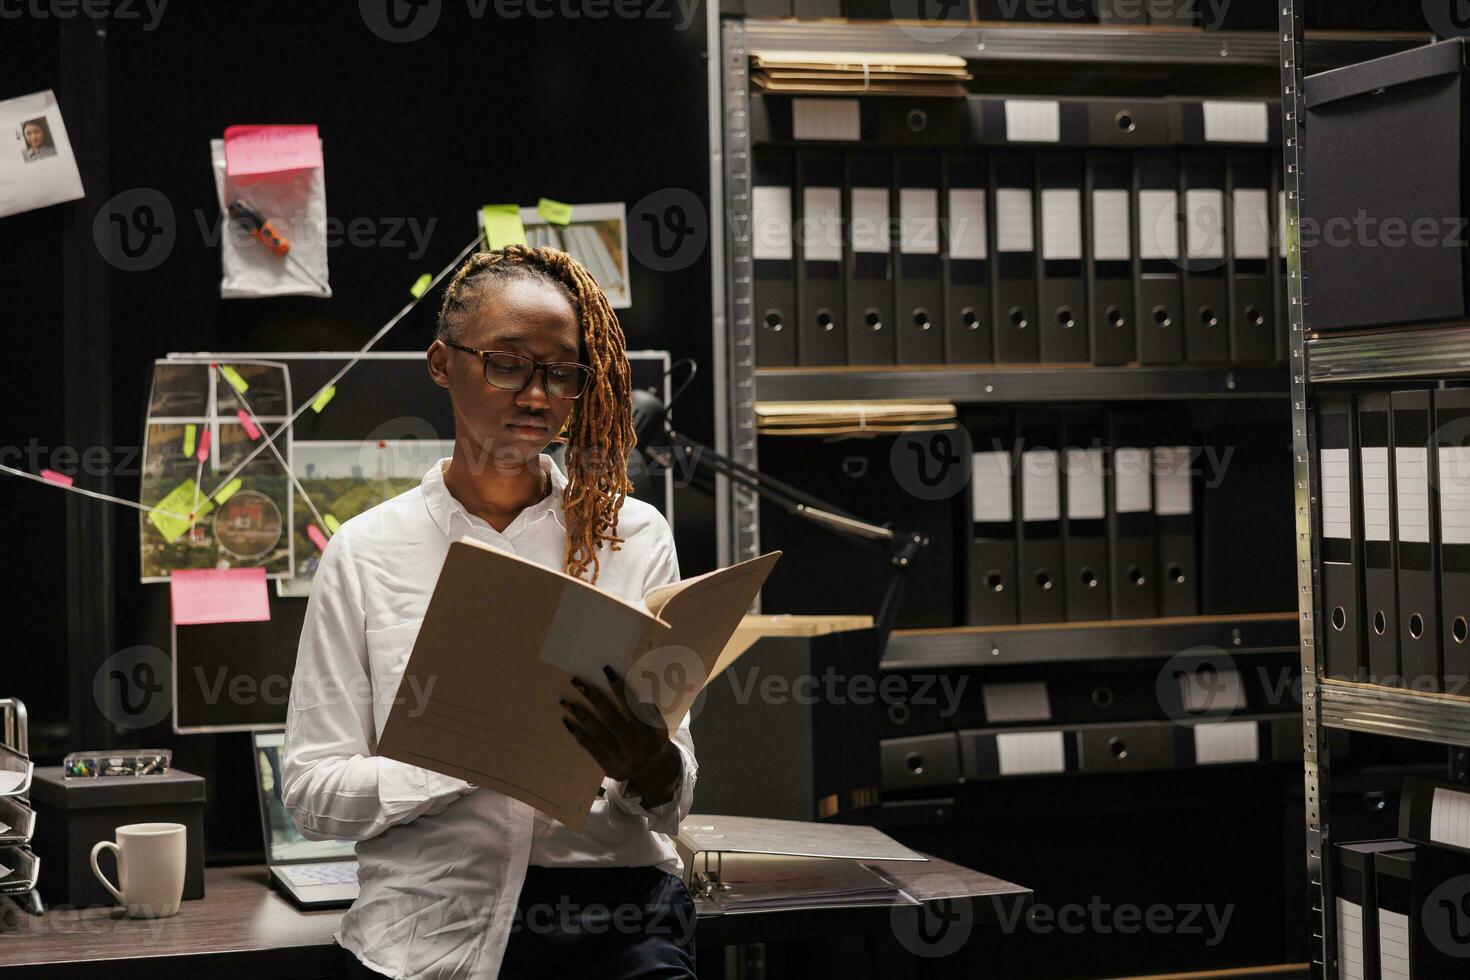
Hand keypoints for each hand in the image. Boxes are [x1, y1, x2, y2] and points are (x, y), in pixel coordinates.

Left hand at [561, 665, 681, 808]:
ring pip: (598, 733)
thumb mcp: (658, 725)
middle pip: (611, 719)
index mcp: (651, 733)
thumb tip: (626, 688)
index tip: (607, 672)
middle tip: (577, 682)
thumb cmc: (652, 739)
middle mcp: (636, 747)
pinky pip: (591, 748)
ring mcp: (622, 759)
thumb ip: (646, 709)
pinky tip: (568, 722)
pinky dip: (579, 734)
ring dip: (580, 715)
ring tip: (566, 701)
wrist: (654, 772)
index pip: (633, 707)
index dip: (620, 690)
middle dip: (594, 698)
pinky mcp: (610, 768)